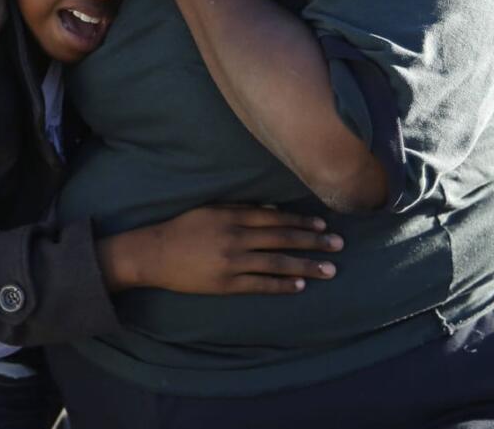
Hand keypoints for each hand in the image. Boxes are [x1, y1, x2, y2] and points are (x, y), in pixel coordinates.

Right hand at [97, 205, 342, 295]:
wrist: (154, 253)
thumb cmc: (182, 227)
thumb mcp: (211, 209)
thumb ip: (240, 207)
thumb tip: (273, 209)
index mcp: (232, 215)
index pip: (276, 218)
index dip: (301, 221)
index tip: (323, 224)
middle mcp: (236, 237)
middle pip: (283, 238)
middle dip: (313, 241)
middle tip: (339, 244)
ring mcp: (232, 262)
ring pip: (277, 263)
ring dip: (306, 265)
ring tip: (330, 269)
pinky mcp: (226, 283)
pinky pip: (261, 285)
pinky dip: (282, 284)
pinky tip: (300, 285)